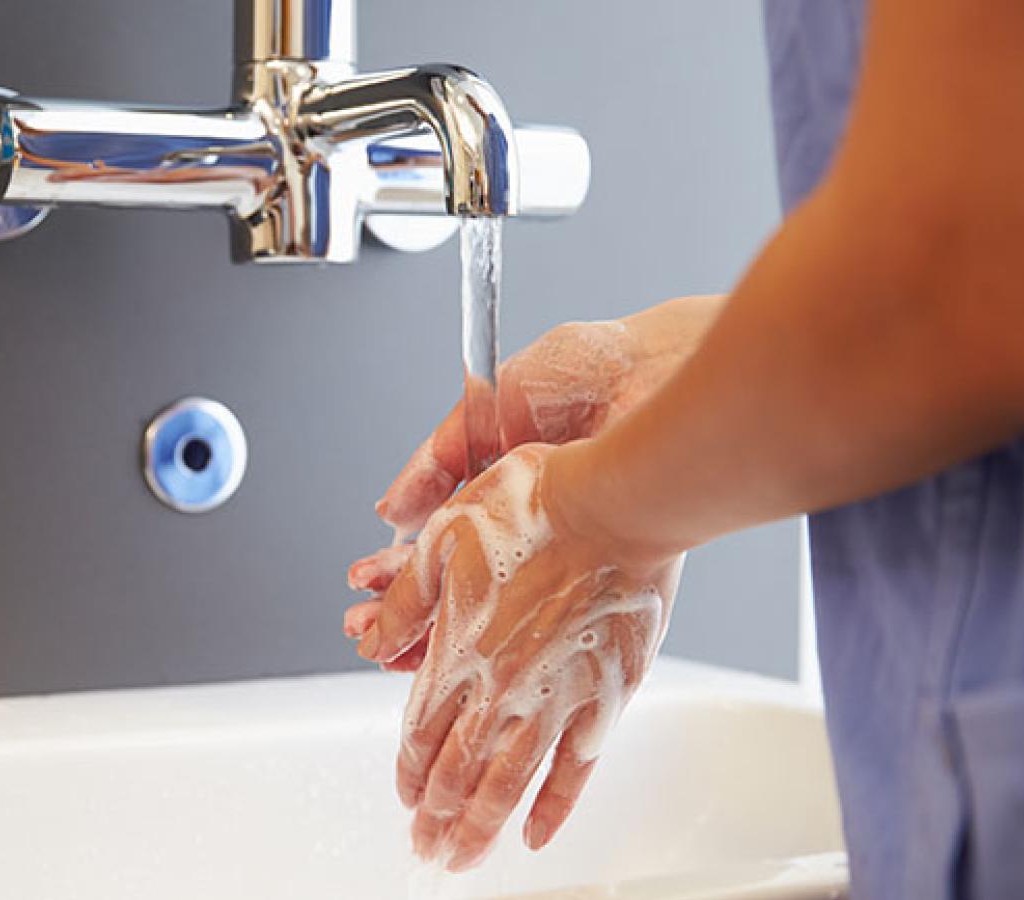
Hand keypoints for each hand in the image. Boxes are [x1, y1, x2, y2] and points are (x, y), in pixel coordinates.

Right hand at [345, 296, 717, 651]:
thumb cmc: (589, 368)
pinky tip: (458, 650)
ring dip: (440, 631)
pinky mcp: (603, 565)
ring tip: (395, 650)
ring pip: (492, 605)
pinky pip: (548, 616)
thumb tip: (391, 514)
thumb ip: (438, 460)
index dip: (398, 567)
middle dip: (407, 608)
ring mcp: (564, 549)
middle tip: (367, 630)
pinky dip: (503, 638)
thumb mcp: (489, 406)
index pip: (437, 542)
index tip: (366, 586)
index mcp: (502, 484)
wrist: (657, 370)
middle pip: (458, 581)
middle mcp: (531, 523)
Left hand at [359, 444, 683, 869]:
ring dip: (480, 829)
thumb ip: (407, 601)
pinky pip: (573, 771)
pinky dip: (553, 809)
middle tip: (426, 850)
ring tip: (463, 860)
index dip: (409, 771)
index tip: (405, 798)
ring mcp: (554, 700)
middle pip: (457, 772)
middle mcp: (500, 687)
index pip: (421, 732)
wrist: (615, 505)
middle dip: (436, 818)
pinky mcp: (604, 700)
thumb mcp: (440, 539)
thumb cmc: (535, 508)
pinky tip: (537, 834)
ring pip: (506, 785)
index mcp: (456, 651)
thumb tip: (373, 640)